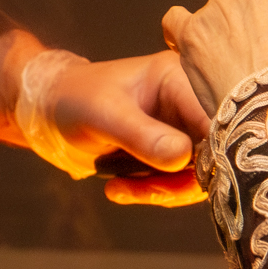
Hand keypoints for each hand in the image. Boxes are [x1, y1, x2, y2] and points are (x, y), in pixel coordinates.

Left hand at [35, 48, 208, 194]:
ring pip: (197, 173)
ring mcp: (181, 129)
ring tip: (119, 189)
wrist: (50, 112)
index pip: (217, 115)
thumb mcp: (104, 115)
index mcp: (179, 77)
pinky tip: (117, 189)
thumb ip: (142, 135)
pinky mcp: (171, 152)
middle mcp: (188, 101)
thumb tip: (183, 157)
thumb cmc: (75, 99)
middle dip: (182, 179)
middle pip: (213, 149)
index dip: (214, 149)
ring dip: (162, 190)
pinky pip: (177, 182)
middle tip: (147, 191)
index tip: (194, 178)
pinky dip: (151, 192)